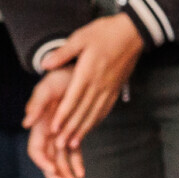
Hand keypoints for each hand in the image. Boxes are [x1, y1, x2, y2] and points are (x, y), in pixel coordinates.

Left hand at [22, 14, 146, 177]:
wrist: (134, 31)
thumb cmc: (105, 32)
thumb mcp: (81, 36)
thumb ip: (63, 53)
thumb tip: (44, 64)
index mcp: (88, 72)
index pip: (73, 99)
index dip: (63, 115)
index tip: (54, 129)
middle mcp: (99, 84)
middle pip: (83, 111)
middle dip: (71, 129)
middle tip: (60, 145)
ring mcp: (109, 88)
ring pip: (95, 113)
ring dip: (83, 129)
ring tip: (73, 144)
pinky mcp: (116, 88)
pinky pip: (105, 108)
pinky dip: (96, 121)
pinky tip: (90, 127)